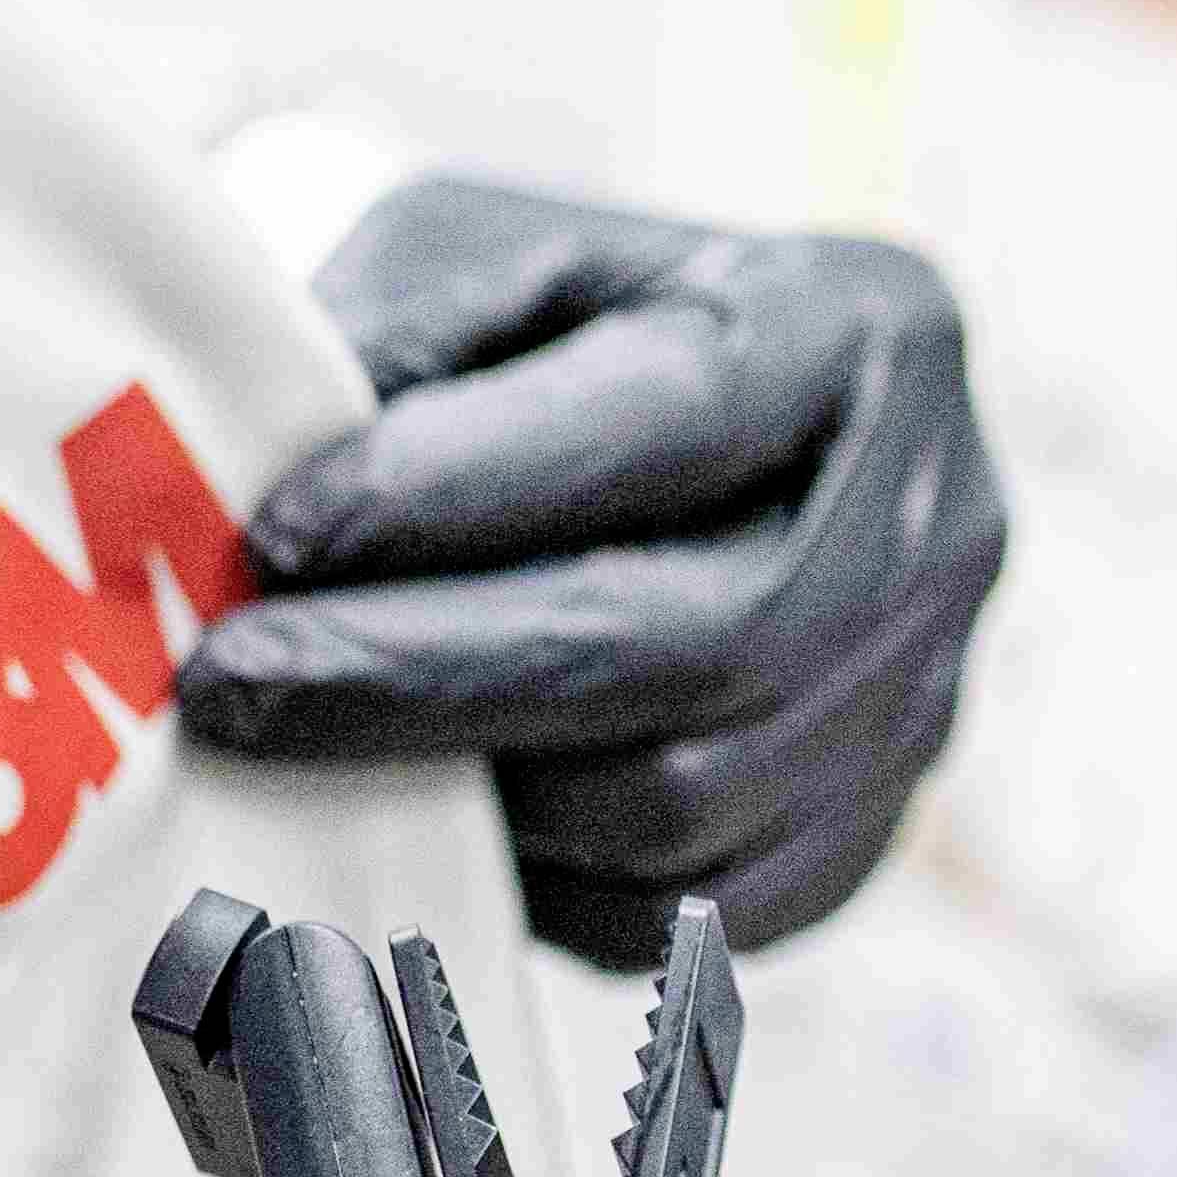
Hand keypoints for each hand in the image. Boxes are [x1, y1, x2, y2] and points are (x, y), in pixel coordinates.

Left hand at [181, 181, 1010, 968]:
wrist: (707, 450)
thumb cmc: (566, 338)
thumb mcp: (486, 262)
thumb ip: (391, 345)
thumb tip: (246, 501)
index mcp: (862, 323)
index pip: (678, 417)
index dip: (470, 487)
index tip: (279, 534)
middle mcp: (937, 517)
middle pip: (704, 642)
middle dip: (438, 677)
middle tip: (239, 685)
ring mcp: (923, 693)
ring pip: (693, 801)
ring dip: (475, 788)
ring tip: (307, 743)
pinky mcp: (873, 833)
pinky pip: (692, 914)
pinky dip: (542, 883)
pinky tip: (431, 809)